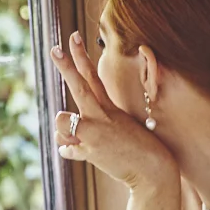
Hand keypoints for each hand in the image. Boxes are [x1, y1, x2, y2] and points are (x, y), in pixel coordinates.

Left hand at [52, 31, 176, 188]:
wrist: (154, 172)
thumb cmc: (140, 151)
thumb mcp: (121, 130)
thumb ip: (93, 125)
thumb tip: (66, 127)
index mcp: (110, 108)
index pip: (93, 77)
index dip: (81, 56)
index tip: (73, 37)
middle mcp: (101, 116)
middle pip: (79, 85)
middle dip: (65, 66)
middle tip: (54, 49)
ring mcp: (95, 132)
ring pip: (61, 121)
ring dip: (64, 132)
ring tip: (81, 141)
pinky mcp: (91, 150)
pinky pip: (65, 148)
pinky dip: (70, 151)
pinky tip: (82, 153)